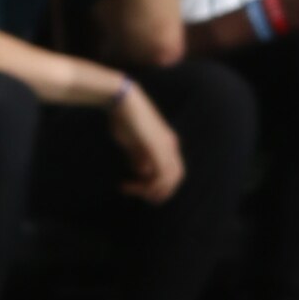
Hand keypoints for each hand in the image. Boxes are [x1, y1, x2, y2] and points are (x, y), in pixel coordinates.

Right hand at [108, 78, 185, 201]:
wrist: (123, 102)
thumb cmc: (125, 119)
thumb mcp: (134, 142)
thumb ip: (140, 157)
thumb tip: (144, 172)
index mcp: (168, 145)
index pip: (172, 172)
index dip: (161, 184)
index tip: (141, 189)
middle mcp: (171, 147)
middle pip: (174, 179)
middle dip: (159, 192)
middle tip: (141, 198)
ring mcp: (166, 148)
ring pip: (167, 180)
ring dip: (149, 190)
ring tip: (130, 189)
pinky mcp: (157, 148)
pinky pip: (160, 175)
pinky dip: (148, 185)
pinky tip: (130, 185)